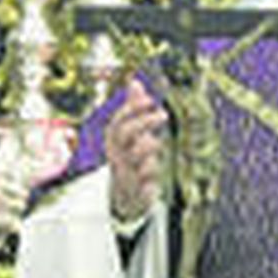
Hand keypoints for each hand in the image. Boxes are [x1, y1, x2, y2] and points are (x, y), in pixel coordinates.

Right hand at [105, 78, 167, 221]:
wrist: (124, 196)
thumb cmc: (129, 157)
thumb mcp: (130, 134)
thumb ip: (133, 109)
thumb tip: (135, 82)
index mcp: (113, 140)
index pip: (118, 120)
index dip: (132, 108)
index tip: (150, 99)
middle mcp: (116, 154)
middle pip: (124, 133)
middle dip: (144, 121)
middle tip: (163, 114)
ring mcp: (125, 171)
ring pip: (135, 154)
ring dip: (149, 146)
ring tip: (157, 144)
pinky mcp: (135, 190)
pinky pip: (144, 178)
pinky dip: (150, 172)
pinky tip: (154, 172)